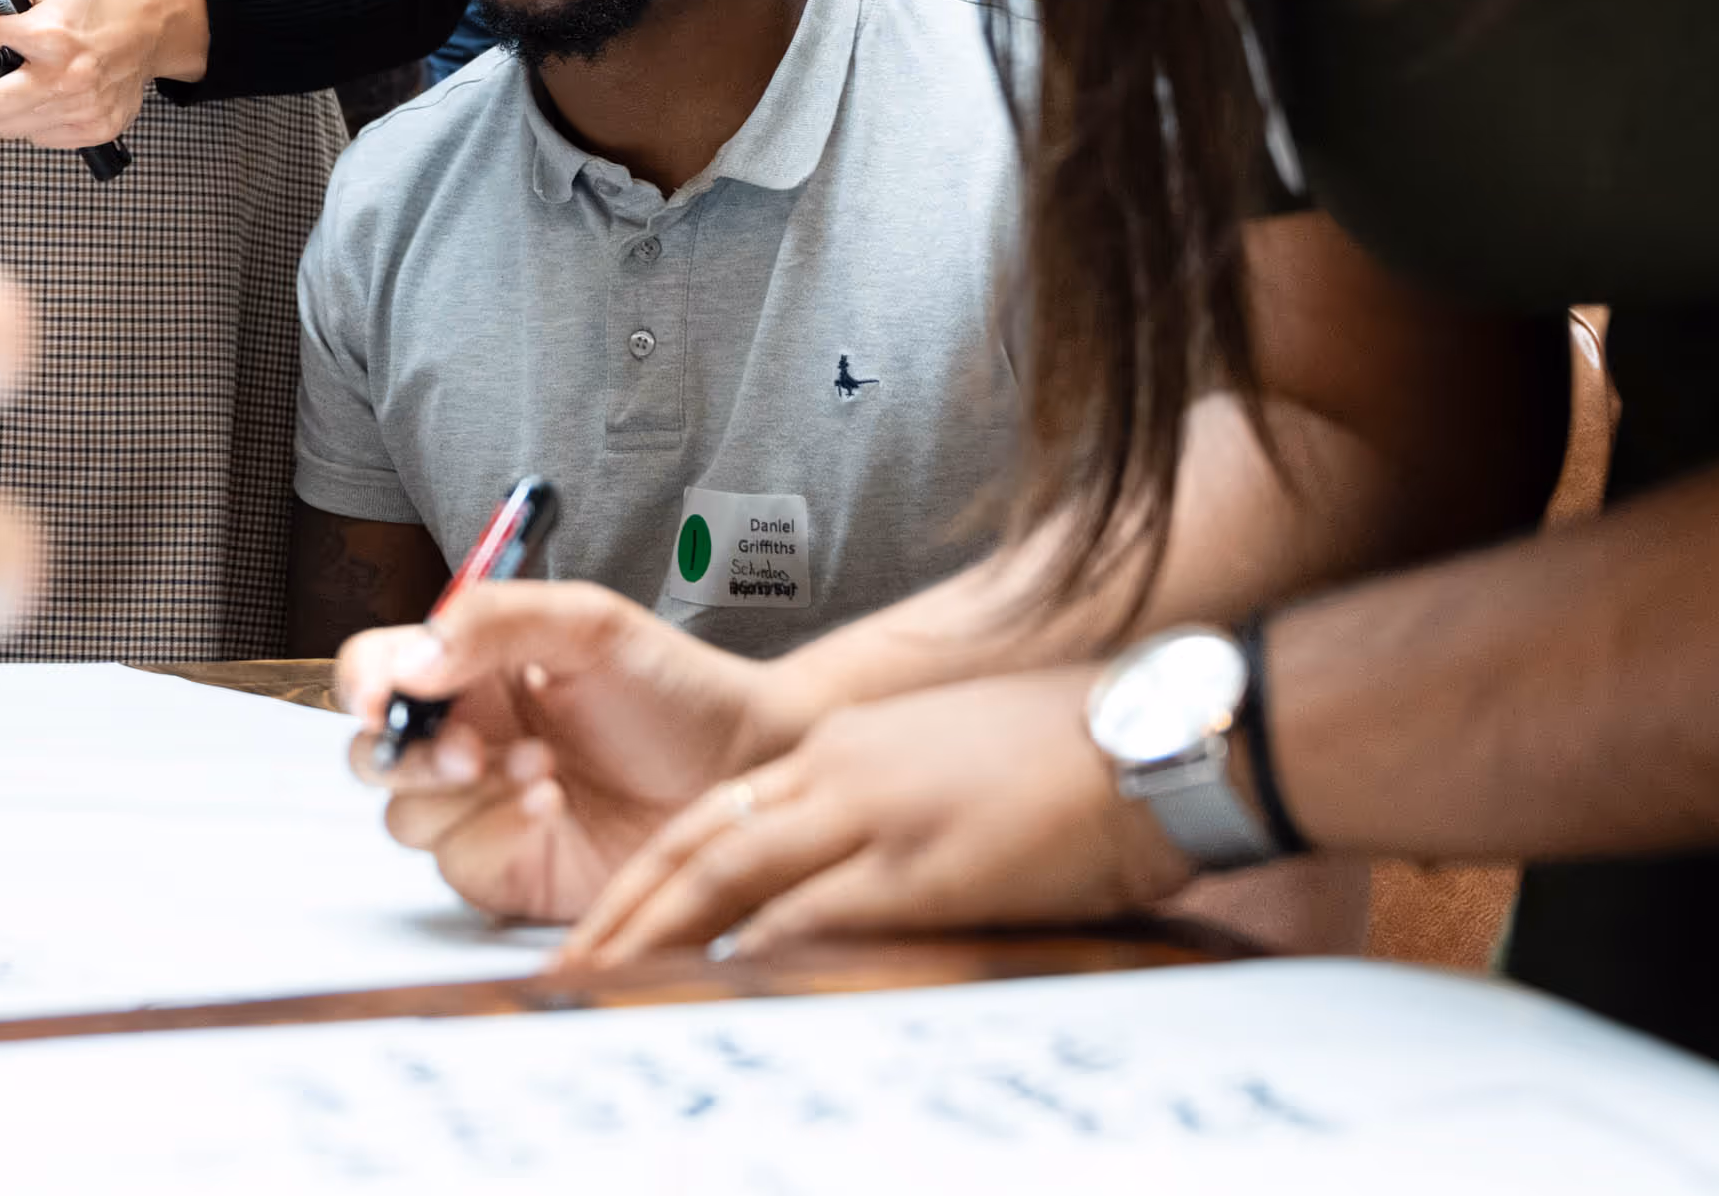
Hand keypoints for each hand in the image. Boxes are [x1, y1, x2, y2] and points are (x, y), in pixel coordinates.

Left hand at [0, 0, 205, 151]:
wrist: (149, 26)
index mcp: (48, 32)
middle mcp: (65, 75)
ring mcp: (81, 107)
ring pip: (6, 126)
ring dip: (5, 102)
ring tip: (19, 78)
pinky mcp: (94, 128)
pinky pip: (38, 137)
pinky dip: (35, 119)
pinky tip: (47, 93)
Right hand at [330, 581, 792, 924]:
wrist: (746, 773)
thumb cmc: (677, 692)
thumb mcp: (590, 626)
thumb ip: (491, 622)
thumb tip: (406, 663)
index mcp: (471, 667)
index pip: (377, 670)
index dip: (364, 684)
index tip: (381, 697)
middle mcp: (467, 736)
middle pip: (374, 754)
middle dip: (409, 755)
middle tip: (469, 751)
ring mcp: (483, 809)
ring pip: (407, 816)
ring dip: (465, 796)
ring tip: (545, 770)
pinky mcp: (508, 871)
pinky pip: (460, 865)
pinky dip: (498, 836)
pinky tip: (554, 808)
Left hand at [555, 666, 1192, 968]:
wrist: (1151, 732)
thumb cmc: (1066, 752)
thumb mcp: (943, 760)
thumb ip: (879, 807)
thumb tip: (841, 876)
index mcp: (842, 742)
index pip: (714, 815)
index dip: (648, 874)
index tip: (606, 922)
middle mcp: (839, 769)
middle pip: (696, 845)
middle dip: (622, 911)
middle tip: (566, 968)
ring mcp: (876, 814)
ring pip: (728, 877)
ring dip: (657, 936)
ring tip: (604, 986)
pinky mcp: (921, 865)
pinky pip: (811, 914)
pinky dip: (751, 951)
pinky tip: (712, 983)